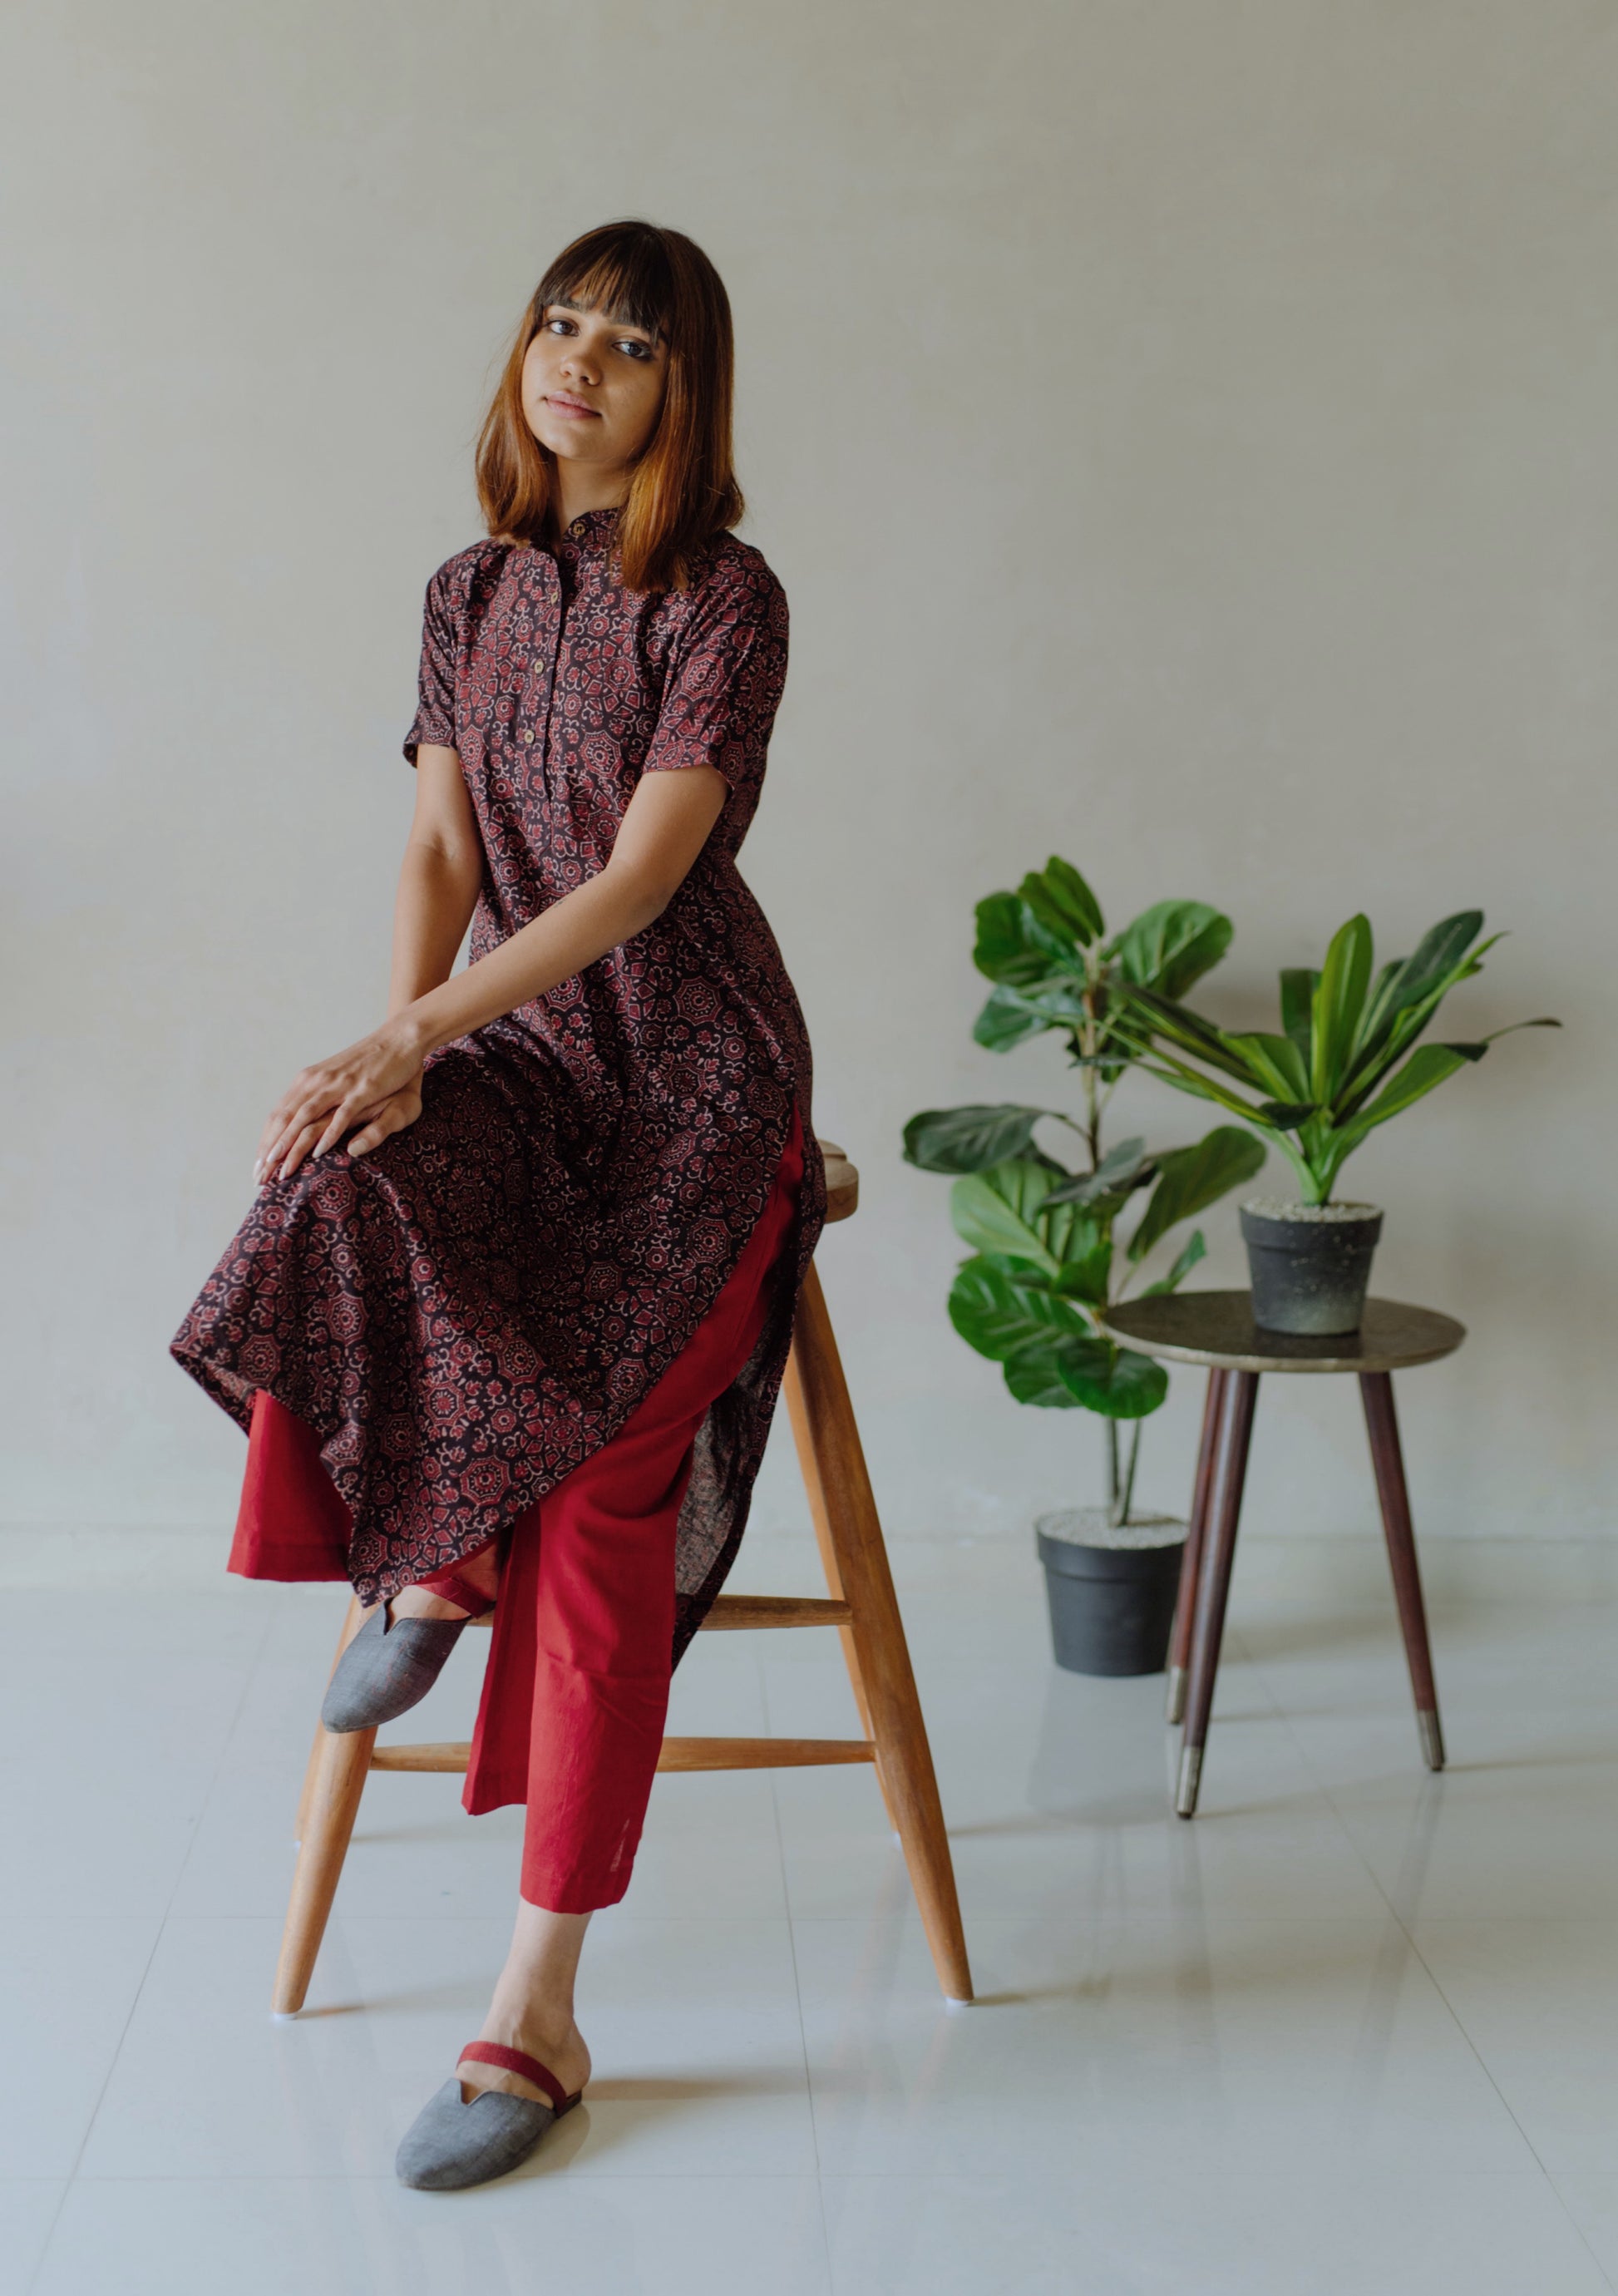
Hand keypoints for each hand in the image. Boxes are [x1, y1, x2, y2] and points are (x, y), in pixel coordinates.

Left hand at [255, 1024, 424, 1184]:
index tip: (257, 1167)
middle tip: (260, 1178)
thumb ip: (319, 1102)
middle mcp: (317, 1082)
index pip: (278, 1115)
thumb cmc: (370, 1067)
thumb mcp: (339, 1085)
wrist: (399, 1039)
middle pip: (285, 1119)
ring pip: (305, 1118)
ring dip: (291, 1144)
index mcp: (308, 1081)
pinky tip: (318, 1152)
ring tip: (280, 1168)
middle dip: (270, 1150)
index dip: (265, 1141)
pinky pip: (341, 1115)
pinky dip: (329, 1134)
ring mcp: (339, 1085)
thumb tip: (299, 1124)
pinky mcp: (363, 1089)